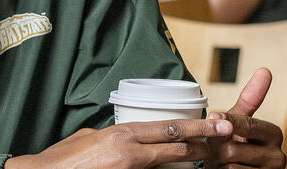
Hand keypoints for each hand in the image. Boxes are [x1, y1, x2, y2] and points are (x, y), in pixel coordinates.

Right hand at [4, 118, 231, 168]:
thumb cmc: (61, 159)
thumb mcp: (89, 137)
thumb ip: (113, 136)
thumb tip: (126, 136)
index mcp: (122, 134)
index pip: (169, 126)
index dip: (197, 125)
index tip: (217, 122)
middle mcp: (129, 151)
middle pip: (176, 143)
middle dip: (203, 141)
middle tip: (225, 136)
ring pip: (168, 164)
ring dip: (187, 160)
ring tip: (207, 156)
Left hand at [208, 68, 286, 167]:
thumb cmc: (237, 145)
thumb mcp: (241, 122)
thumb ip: (250, 99)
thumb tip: (265, 70)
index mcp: (274, 134)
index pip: (246, 125)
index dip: (225, 124)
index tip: (213, 119)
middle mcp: (278, 156)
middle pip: (231, 149)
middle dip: (218, 150)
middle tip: (219, 151)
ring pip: (228, 167)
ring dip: (218, 165)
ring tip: (222, 163)